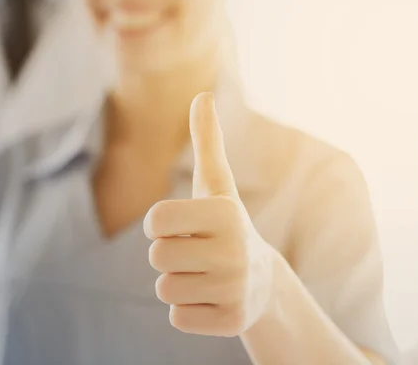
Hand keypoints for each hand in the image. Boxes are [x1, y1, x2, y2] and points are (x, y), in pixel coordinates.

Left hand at [144, 92, 277, 337]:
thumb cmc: (226, 225)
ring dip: (179, 282)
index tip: (187, 226)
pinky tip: (214, 299)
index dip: (162, 225)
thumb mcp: (217, 184)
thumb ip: (208, 141)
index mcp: (226, 213)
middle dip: (170, 255)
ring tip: (206, 276)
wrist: (262, 281)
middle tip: (198, 254)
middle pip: (157, 257)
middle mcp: (235, 251)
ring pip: (165, 289)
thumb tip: (203, 94)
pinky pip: (178, 317)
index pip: (154, 221)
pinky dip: (189, 310)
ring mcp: (236, 289)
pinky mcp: (233, 322)